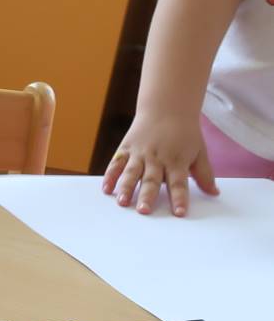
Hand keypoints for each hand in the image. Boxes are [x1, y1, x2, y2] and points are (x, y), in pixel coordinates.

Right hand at [102, 114, 218, 215]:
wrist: (167, 107)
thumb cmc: (184, 132)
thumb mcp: (199, 152)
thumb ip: (205, 174)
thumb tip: (214, 193)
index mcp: (176, 161)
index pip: (179, 183)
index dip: (179, 199)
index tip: (179, 213)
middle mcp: (157, 159)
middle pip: (152, 180)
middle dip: (147, 196)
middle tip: (144, 211)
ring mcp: (140, 154)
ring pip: (132, 173)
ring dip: (126, 188)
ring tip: (122, 202)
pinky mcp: (126, 149)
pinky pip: (116, 164)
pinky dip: (110, 176)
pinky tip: (106, 189)